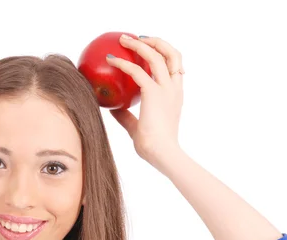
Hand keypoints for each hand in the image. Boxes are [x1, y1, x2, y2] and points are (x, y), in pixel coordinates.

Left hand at [106, 35, 183, 163]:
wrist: (161, 154)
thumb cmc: (152, 147)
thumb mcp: (137, 128)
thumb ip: (127, 116)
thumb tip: (111, 108)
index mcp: (175, 95)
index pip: (176, 68)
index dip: (166, 54)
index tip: (150, 49)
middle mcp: (174, 88)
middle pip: (173, 54)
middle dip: (156, 41)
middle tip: (137, 38)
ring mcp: (166, 89)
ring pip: (157, 55)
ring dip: (139, 44)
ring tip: (123, 40)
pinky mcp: (153, 93)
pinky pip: (136, 71)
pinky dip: (123, 63)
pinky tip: (111, 60)